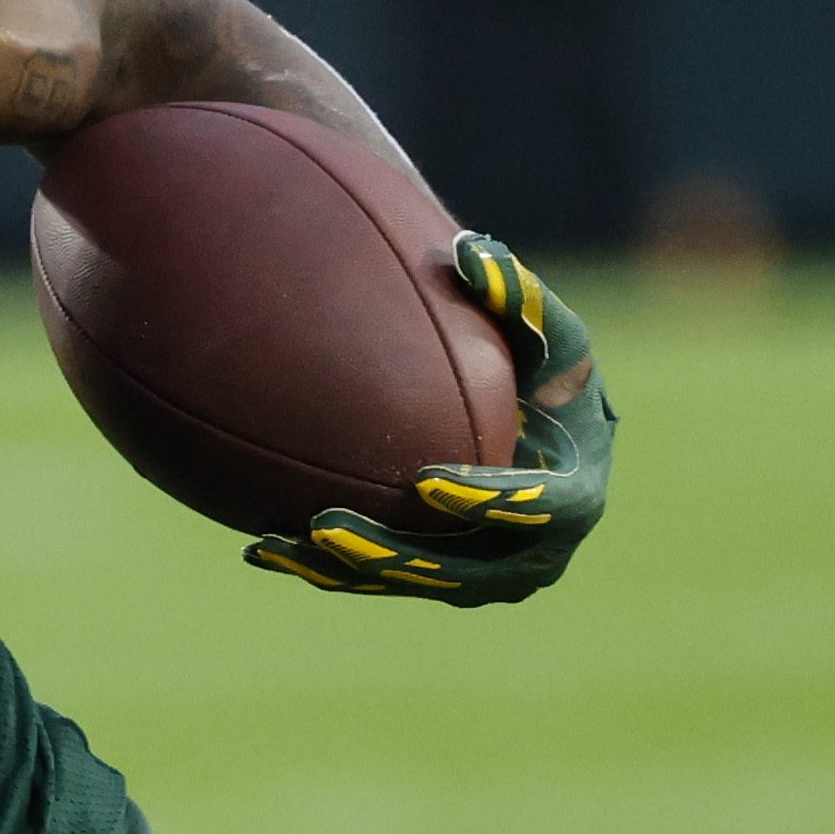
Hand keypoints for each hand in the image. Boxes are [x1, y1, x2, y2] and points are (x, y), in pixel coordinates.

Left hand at [254, 236, 613, 605]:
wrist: (538, 425)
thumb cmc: (547, 370)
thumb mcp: (547, 331)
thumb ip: (517, 295)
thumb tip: (468, 251)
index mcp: (575, 497)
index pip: (539, 509)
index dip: (486, 500)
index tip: (428, 479)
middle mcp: (534, 553)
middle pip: (463, 569)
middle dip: (394, 553)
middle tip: (327, 524)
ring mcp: (486, 575)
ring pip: (412, 583)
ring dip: (344, 569)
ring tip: (276, 542)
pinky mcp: (441, 580)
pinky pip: (381, 582)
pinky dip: (324, 568)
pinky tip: (259, 547)